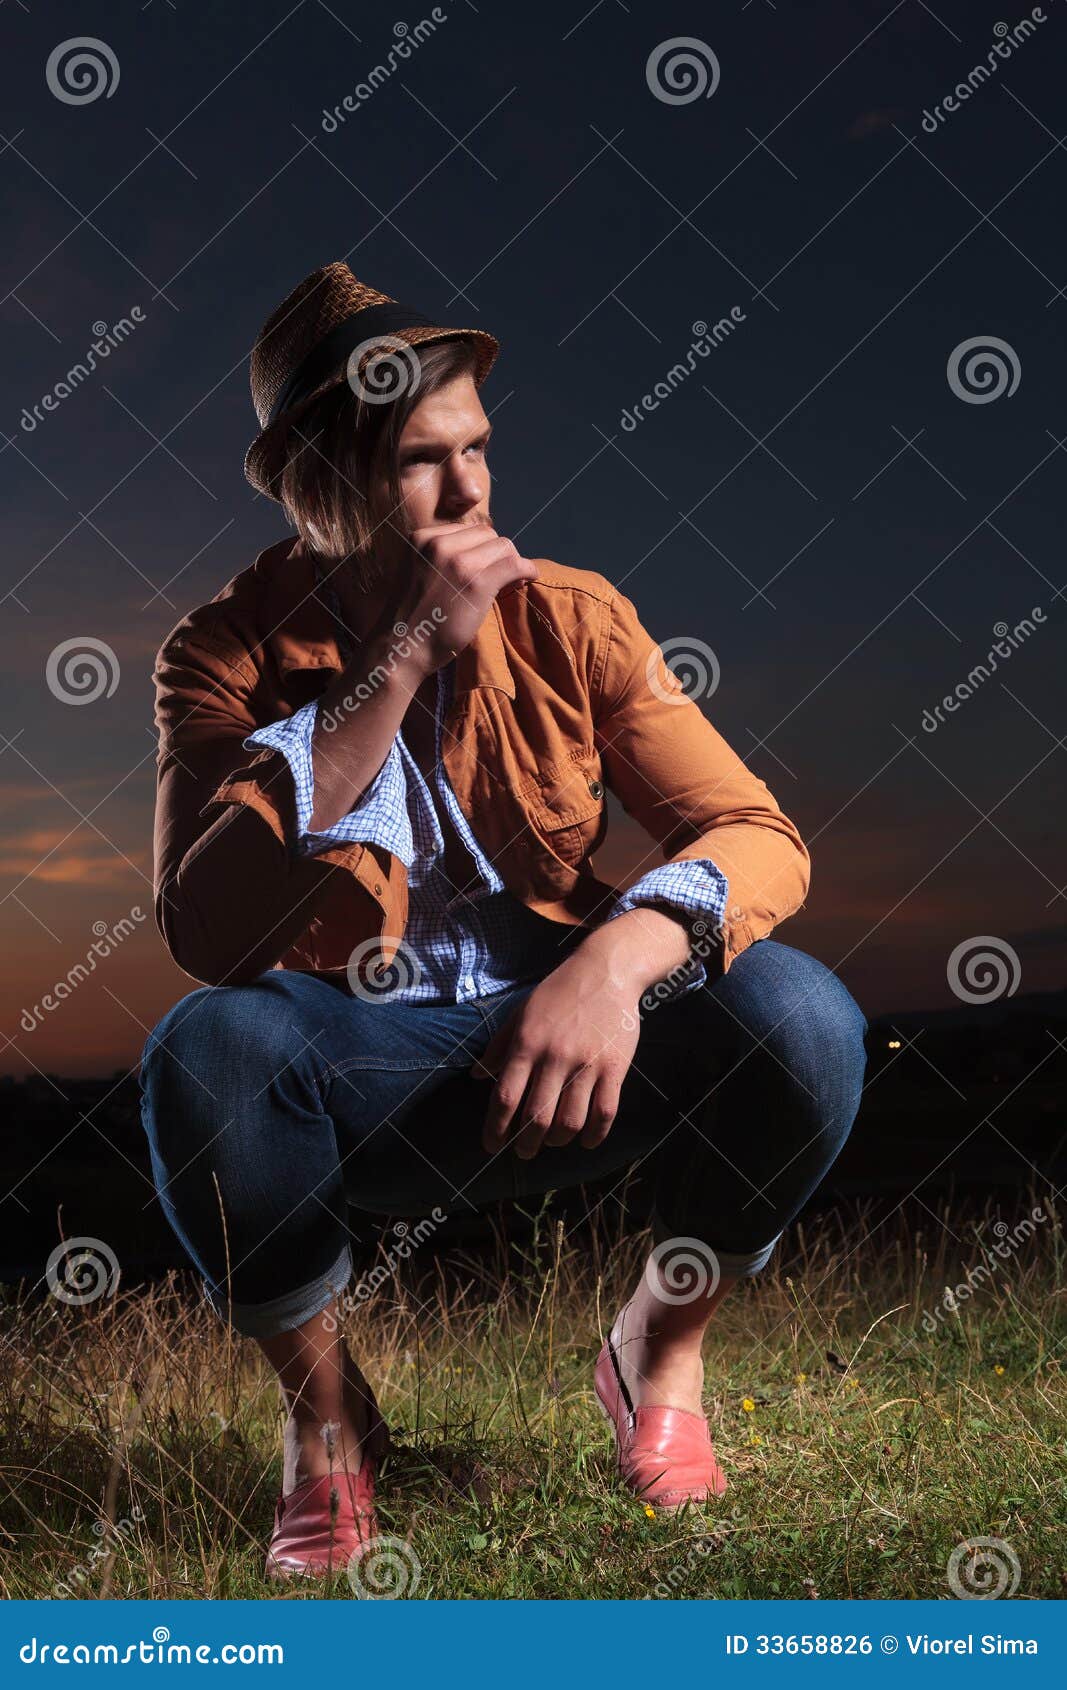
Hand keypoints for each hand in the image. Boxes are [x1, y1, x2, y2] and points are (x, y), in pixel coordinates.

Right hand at [380, 521, 538, 677]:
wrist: (400, 647)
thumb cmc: (412, 618)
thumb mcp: (420, 572)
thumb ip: (443, 558)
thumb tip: (483, 553)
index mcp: (422, 538)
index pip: (467, 530)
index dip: (482, 547)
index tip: (487, 565)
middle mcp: (439, 543)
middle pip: (487, 534)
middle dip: (497, 553)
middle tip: (502, 574)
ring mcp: (458, 561)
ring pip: (503, 546)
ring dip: (511, 561)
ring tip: (512, 580)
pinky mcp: (477, 581)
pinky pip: (514, 564)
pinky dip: (526, 569)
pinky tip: (528, 577)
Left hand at [472, 946, 641, 1158]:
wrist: (607, 972)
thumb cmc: (559, 992)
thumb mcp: (521, 1012)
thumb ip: (500, 1046)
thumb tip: (477, 1076)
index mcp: (527, 1044)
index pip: (505, 1098)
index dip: (495, 1129)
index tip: (491, 1146)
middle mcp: (554, 1058)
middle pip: (536, 1118)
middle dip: (525, 1144)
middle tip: (523, 1152)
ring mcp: (586, 1065)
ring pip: (569, 1122)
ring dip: (557, 1141)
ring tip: (553, 1141)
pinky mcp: (614, 1069)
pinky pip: (604, 1114)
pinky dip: (594, 1135)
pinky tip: (586, 1140)